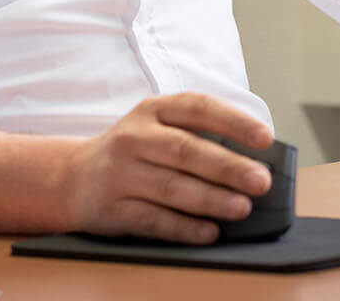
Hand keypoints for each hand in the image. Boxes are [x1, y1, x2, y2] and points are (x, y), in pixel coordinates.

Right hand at [64, 92, 273, 243]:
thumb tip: (252, 157)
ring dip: (211, 199)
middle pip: (186, 150)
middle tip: (261, 181)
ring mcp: (121, 173)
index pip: (198, 107)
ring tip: (243, 208)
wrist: (74, 176)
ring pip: (172, 187)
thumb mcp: (156, 127)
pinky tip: (210, 232)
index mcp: (153, 109)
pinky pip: (154, 220)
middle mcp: (134, 136)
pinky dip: (184, 227)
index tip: (265, 138)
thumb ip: (196, 134)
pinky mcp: (112, 208)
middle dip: (228, 167)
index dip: (233, 121)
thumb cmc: (134, 151)